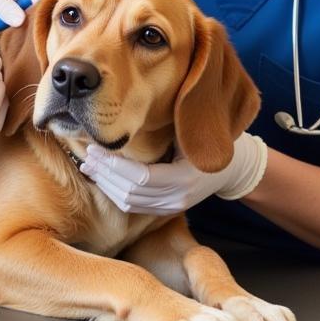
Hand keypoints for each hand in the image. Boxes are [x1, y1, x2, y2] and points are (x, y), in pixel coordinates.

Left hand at [79, 134, 267, 214]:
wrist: (232, 165)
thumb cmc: (207, 135)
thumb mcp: (191, 125)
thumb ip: (167, 122)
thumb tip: (128, 110)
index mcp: (185, 176)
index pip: (139, 177)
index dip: (114, 164)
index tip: (95, 146)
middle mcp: (179, 197)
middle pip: (130, 192)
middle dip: (105, 173)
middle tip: (87, 153)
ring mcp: (174, 207)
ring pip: (130, 202)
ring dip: (106, 184)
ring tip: (89, 164)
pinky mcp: (168, 210)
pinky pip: (135, 206)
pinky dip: (115, 192)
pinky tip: (102, 178)